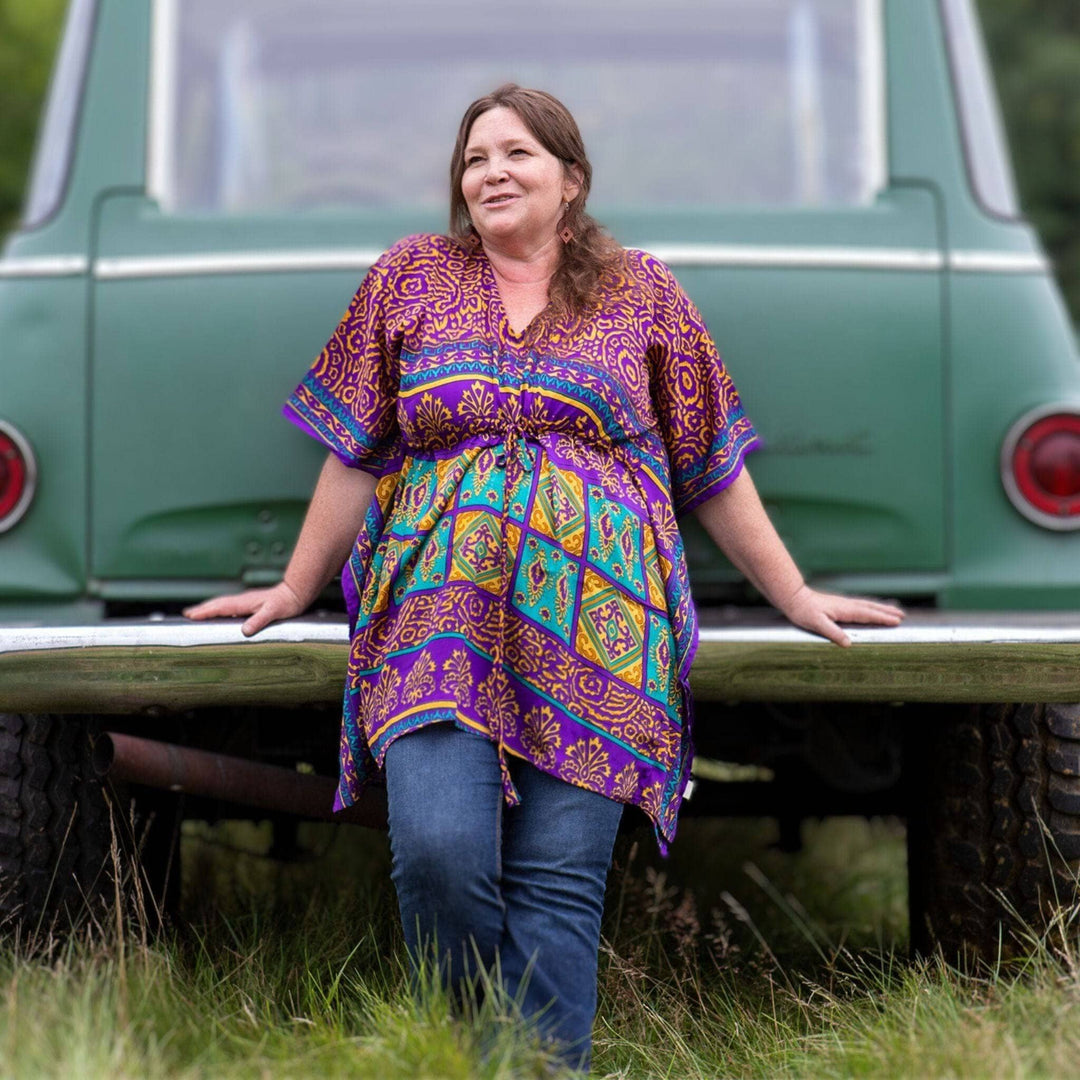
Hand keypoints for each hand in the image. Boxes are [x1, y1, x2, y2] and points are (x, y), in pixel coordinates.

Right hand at [182, 580, 306, 637]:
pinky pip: (231, 607)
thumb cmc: (286, 603)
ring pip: (223, 604)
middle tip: (187, 614)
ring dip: (209, 608)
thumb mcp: (274, 612)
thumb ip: (259, 620)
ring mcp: (246, 601)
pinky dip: (220, 610)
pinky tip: (221, 615)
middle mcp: (242, 600)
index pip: (220, 607)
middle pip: (217, 604)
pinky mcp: (251, 604)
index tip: (190, 615)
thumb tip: (244, 630)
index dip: (205, 611)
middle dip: (202, 609)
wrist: (296, 593)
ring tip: (197, 614)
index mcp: (244, 602)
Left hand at [779, 584, 903, 647]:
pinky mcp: (838, 604)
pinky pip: (859, 605)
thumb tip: (848, 643)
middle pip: (871, 607)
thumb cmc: (803, 611)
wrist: (793, 598)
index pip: (868, 614)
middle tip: (902, 615)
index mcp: (844, 609)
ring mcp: (842, 603)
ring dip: (880, 608)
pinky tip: (869, 609)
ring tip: (892, 610)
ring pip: (866, 605)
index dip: (882, 618)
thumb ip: (833, 632)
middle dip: (887, 611)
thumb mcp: (817, 624)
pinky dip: (870, 607)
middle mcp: (846, 605)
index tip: (897, 621)